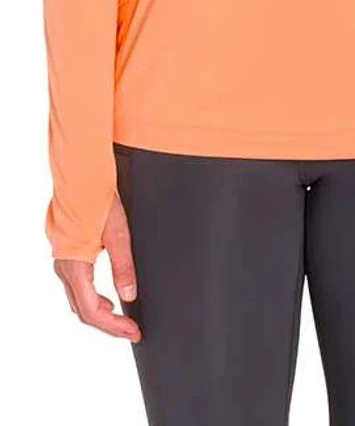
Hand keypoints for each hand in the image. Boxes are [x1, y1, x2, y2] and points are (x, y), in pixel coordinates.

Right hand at [53, 191, 141, 341]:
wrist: (83, 178)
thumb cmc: (98, 201)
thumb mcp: (118, 235)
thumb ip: (124, 267)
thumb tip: (130, 295)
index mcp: (75, 267)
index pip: (92, 311)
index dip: (114, 327)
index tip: (133, 331)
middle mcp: (65, 269)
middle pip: (84, 311)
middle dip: (109, 325)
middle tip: (131, 330)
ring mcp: (65, 263)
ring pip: (80, 301)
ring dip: (100, 314)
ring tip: (122, 319)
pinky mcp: (69, 256)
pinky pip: (79, 288)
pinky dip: (94, 299)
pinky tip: (108, 298)